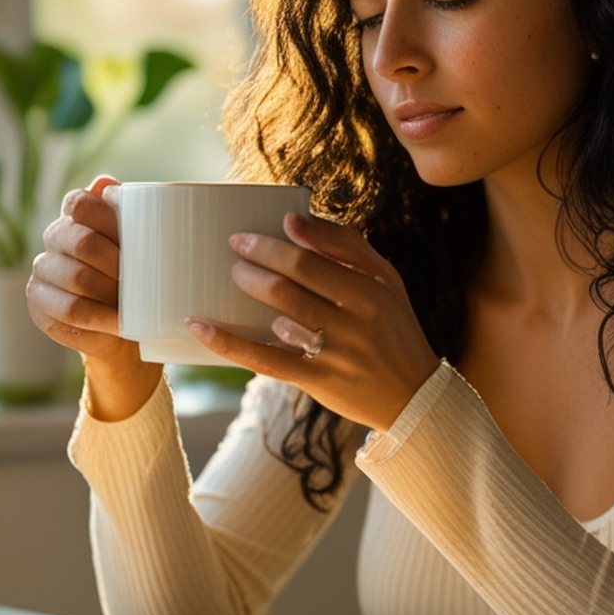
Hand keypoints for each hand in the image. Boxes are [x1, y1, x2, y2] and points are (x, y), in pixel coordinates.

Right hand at [27, 175, 147, 367]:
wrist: (126, 319)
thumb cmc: (137, 271)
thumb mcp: (142, 241)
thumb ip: (130, 210)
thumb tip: (105, 184)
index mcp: (77, 214)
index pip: (80, 204)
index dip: (108, 220)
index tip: (137, 241)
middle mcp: (55, 237)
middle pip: (82, 243)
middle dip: (116, 263)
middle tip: (142, 280)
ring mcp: (43, 271)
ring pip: (75, 280)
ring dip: (108, 295)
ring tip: (134, 306)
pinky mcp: (40, 304)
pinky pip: (66, 313)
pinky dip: (98, 322)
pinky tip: (116, 326)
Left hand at [183, 211, 440, 432]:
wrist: (414, 394)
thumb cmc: (392, 326)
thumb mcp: (385, 280)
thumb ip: (346, 245)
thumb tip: (294, 220)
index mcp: (370, 290)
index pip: (310, 259)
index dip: (271, 245)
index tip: (244, 237)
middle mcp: (354, 322)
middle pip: (290, 285)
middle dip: (254, 264)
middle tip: (234, 255)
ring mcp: (335, 354)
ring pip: (280, 318)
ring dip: (248, 293)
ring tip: (231, 279)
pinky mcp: (318, 382)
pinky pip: (266, 360)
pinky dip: (229, 343)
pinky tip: (200, 327)